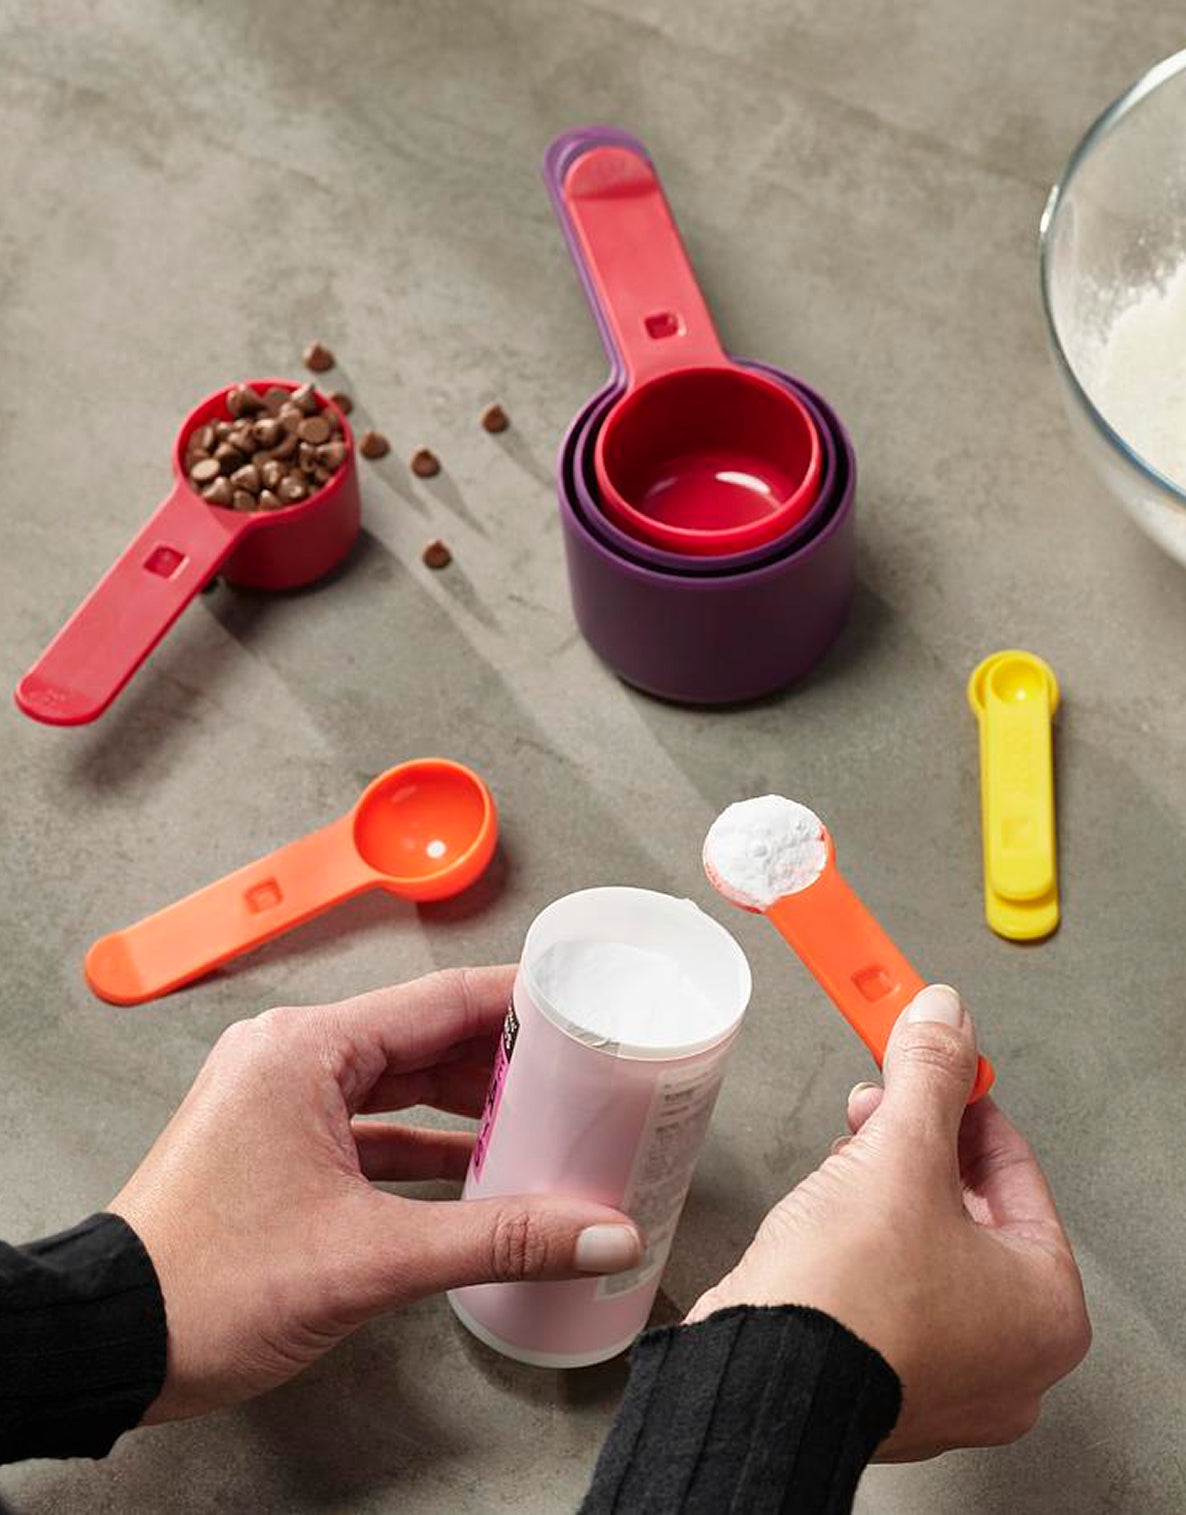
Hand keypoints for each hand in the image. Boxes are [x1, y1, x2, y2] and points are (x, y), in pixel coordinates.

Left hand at [109, 967, 639, 1422]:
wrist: (112, 1341)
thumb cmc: (206, 1285)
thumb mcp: (372, 1257)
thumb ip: (497, 1239)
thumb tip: (596, 1234)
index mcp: (304, 1050)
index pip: (440, 1001)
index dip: (519, 1001)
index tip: (582, 1003)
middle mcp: (288, 1056)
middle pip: (422, 1036)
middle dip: (500, 1057)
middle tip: (577, 1070)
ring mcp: (278, 1097)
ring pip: (396, 1079)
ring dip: (464, 1101)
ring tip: (539, 1116)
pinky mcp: (276, 1140)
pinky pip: (368, 1122)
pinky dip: (422, 1140)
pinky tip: (476, 1165)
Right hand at [686, 985, 1089, 1459]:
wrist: (759, 1377)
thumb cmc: (848, 1302)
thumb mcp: (899, 1154)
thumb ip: (929, 1077)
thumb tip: (944, 1019)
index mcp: (1045, 1310)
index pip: (1015, 1171)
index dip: (963, 1104)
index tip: (933, 1067)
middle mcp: (1008, 1359)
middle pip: (967, 1209)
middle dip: (912, 1145)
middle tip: (880, 1106)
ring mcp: (943, 1378)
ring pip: (922, 1247)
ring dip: (880, 1190)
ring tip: (842, 1160)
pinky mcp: (882, 1380)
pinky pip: (885, 1289)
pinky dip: (858, 1245)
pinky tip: (823, 1216)